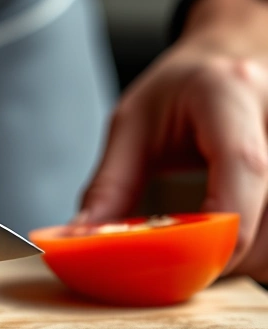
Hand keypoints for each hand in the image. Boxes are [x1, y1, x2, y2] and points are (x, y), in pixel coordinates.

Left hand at [78, 0, 267, 282]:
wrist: (225, 63)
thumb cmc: (179, 91)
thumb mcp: (131, 124)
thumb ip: (110, 185)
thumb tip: (81, 239)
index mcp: (230, 94)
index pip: (243, 164)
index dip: (219, 225)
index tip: (184, 263)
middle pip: (267, 213)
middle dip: (221, 253)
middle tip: (175, 265)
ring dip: (241, 257)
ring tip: (200, 249)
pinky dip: (255, 251)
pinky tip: (228, 243)